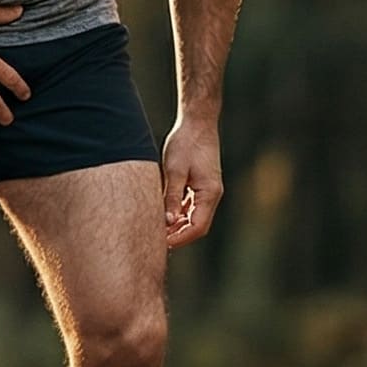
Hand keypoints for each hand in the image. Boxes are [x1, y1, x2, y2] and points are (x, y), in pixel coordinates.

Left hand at [159, 120, 223, 247]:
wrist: (197, 122)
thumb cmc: (186, 143)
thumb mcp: (174, 170)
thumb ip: (171, 197)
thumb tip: (167, 222)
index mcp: (209, 194)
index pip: (198, 227)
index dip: (180, 239)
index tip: (161, 244)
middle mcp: (211, 195)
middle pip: (197, 226)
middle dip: (178, 236)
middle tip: (155, 241)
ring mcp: (207, 191)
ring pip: (193, 217)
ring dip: (177, 226)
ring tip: (156, 231)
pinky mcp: (200, 185)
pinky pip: (190, 206)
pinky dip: (178, 214)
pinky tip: (163, 215)